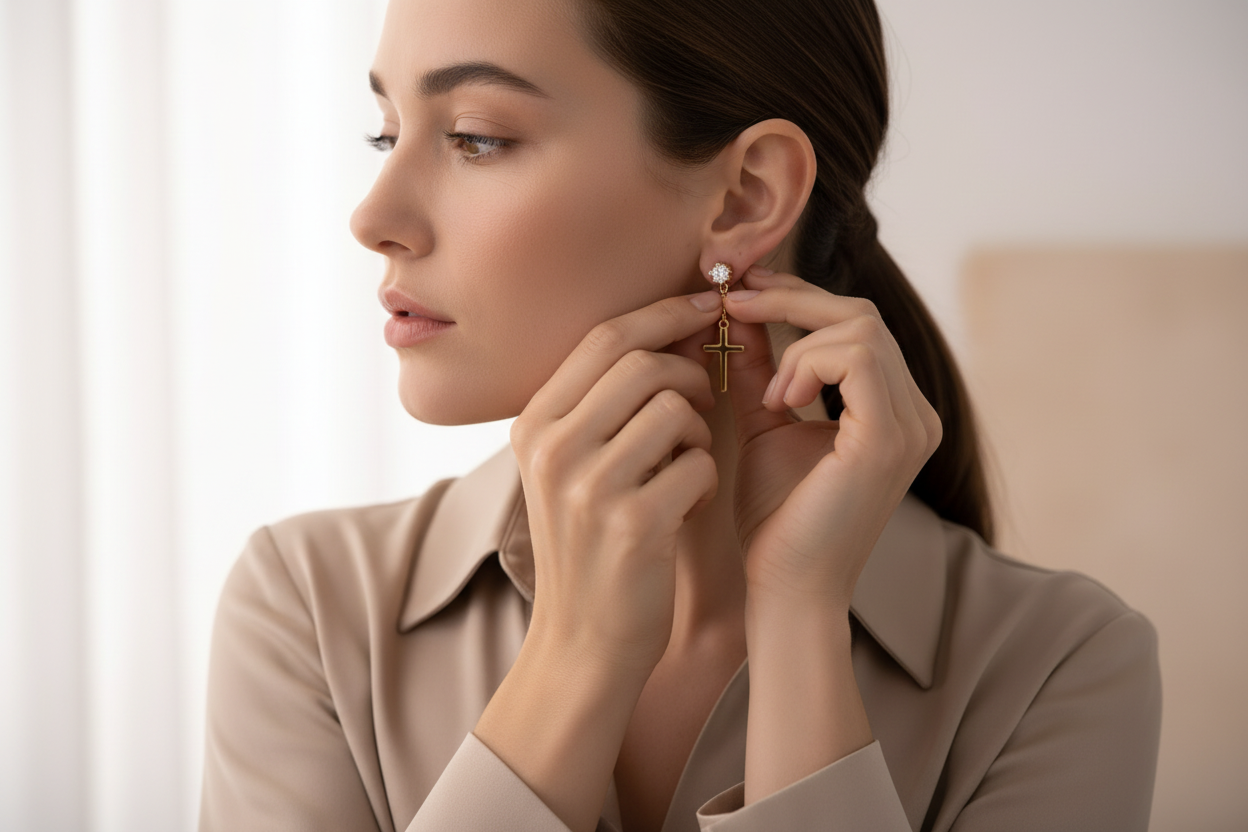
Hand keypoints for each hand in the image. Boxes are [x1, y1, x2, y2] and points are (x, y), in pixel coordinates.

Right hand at [508, 291, 722, 678]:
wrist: (583, 643)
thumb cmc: (589, 546)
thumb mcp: (570, 469)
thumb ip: (602, 405)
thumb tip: (670, 329)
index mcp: (533, 425)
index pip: (604, 336)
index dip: (665, 312)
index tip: (708, 305)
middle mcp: (552, 448)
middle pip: (643, 363)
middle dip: (691, 372)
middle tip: (706, 398)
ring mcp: (589, 485)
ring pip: (676, 409)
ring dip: (699, 432)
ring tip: (686, 463)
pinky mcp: (633, 523)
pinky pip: (698, 462)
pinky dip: (706, 477)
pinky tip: (688, 504)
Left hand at [721, 267, 942, 610]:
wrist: (785, 587)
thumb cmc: (777, 518)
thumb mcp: (765, 423)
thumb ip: (760, 368)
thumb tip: (739, 310)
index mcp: (894, 409)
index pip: (855, 324)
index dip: (798, 297)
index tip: (741, 291)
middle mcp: (916, 414)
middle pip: (861, 314)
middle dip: (791, 299)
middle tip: (734, 301)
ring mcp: (911, 426)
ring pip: (859, 328)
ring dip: (797, 344)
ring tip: (768, 395)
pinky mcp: (889, 439)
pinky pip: (857, 357)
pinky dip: (808, 363)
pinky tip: (780, 401)